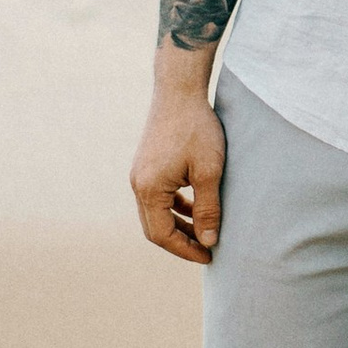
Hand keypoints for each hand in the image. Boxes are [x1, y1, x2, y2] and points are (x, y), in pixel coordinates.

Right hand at [131, 80, 226, 262]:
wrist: (179, 91)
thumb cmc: (196, 128)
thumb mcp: (209, 171)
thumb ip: (208, 209)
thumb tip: (208, 242)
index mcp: (149, 189)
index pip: (162, 235)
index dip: (185, 250)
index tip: (209, 256)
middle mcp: (138, 184)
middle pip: (155, 228)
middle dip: (181, 242)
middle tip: (207, 250)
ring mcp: (140, 174)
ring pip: (156, 213)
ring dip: (177, 225)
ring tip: (204, 233)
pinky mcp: (147, 165)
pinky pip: (157, 197)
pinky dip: (174, 207)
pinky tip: (193, 207)